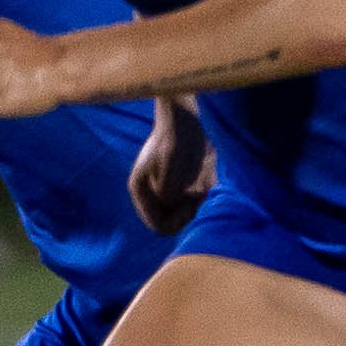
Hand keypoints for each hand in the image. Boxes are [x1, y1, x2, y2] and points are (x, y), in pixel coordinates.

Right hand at [130, 95, 212, 235]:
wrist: (183, 119)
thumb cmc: (176, 140)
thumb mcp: (171, 165)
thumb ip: (167, 191)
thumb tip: (171, 206)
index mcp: (141, 191)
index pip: (159, 226)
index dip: (178, 222)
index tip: (192, 205)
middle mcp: (149, 193)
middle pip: (170, 221)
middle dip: (187, 213)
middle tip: (200, 194)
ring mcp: (162, 189)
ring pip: (181, 212)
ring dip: (195, 205)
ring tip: (203, 187)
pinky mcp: (175, 183)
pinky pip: (188, 202)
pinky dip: (198, 197)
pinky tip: (205, 183)